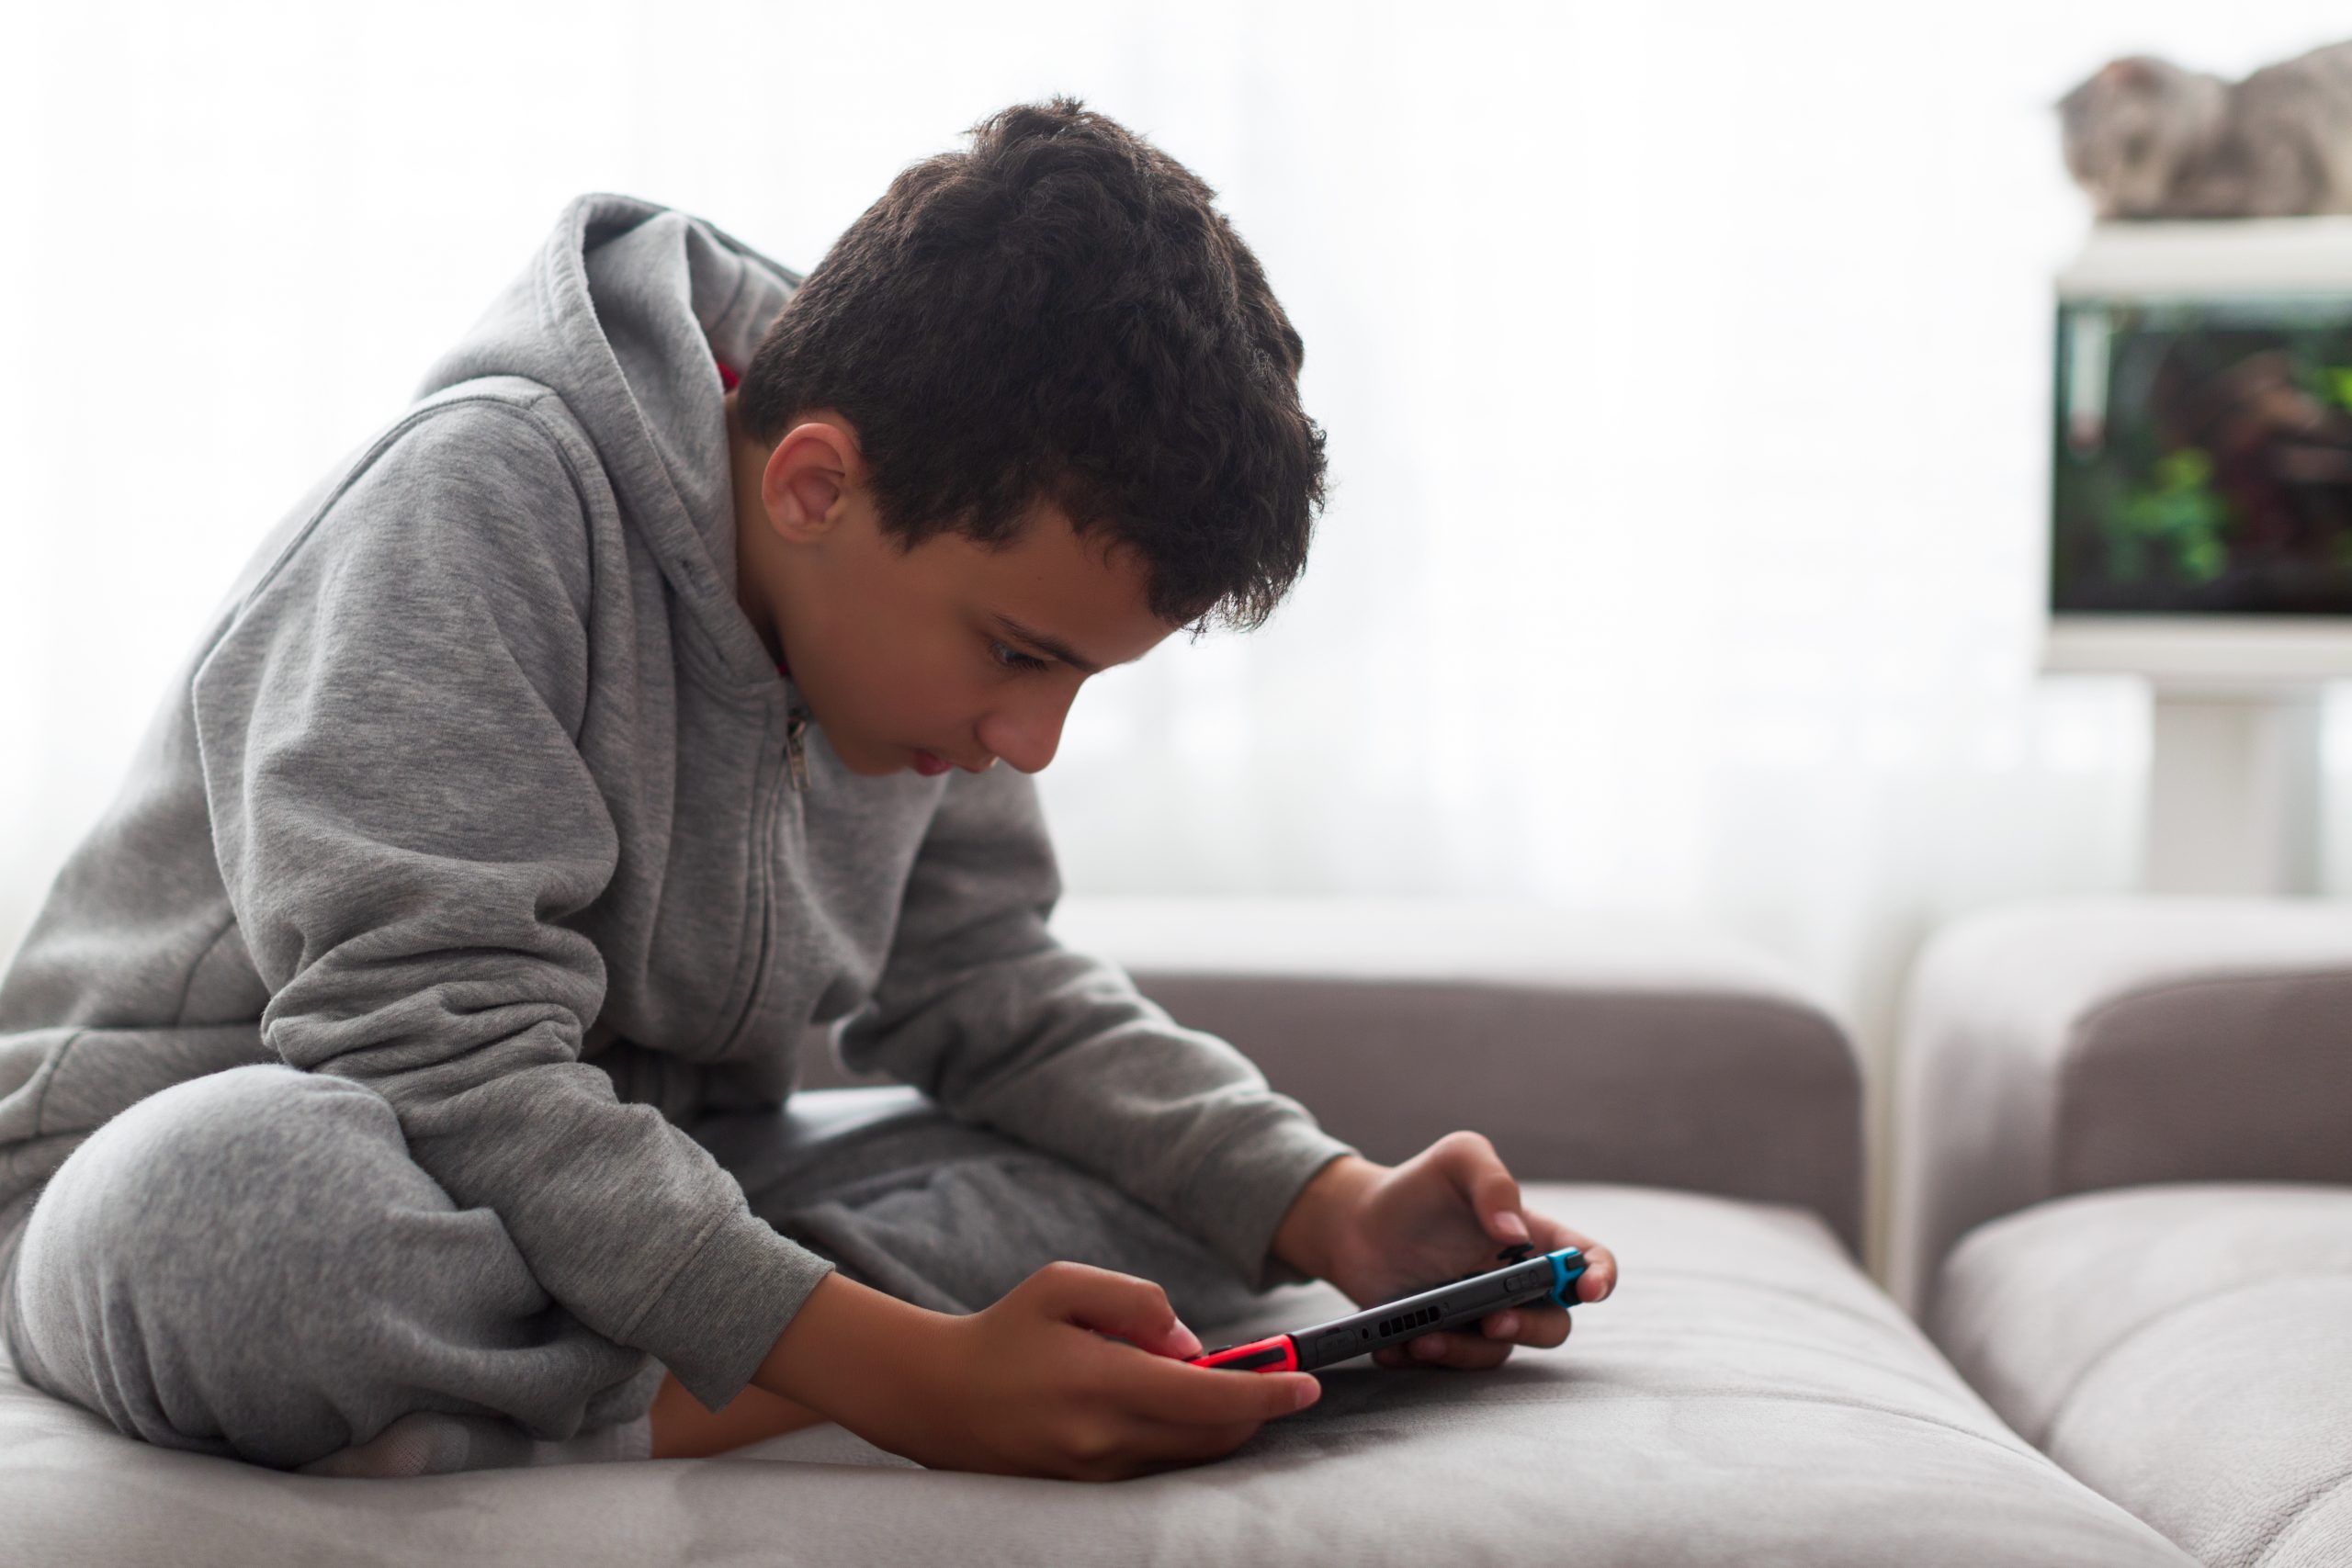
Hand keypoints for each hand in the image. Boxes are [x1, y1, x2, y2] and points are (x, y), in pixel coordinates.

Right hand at [760, 1263, 1319, 1481]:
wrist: (937, 1397)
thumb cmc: (1005, 1332)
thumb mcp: (1065, 1284)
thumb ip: (1137, 1302)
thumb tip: (1191, 1346)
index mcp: (1102, 1384)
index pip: (1210, 1400)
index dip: (1268, 1393)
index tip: (1308, 1383)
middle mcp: (1104, 1441)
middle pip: (1212, 1437)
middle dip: (1252, 1409)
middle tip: (1265, 1373)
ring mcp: (1097, 1474)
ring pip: (1189, 1456)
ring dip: (1215, 1423)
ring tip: (1188, 1379)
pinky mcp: (1089, 1490)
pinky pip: (1157, 1465)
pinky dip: (1179, 1436)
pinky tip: (1160, 1403)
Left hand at [1272, 1135, 1617, 1370]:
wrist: (1355, 1224)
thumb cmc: (1417, 1188)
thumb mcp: (1458, 1159)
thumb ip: (1493, 1182)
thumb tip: (1514, 1234)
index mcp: (1532, 1237)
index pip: (1587, 1260)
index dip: (1600, 1276)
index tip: (1588, 1290)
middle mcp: (1516, 1284)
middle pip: (1554, 1323)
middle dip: (1531, 1328)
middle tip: (1494, 1319)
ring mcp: (1483, 1316)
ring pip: (1500, 1351)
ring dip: (1465, 1351)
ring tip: (1421, 1336)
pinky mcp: (1449, 1339)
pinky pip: (1451, 1365)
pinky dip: (1423, 1359)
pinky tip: (1394, 1344)